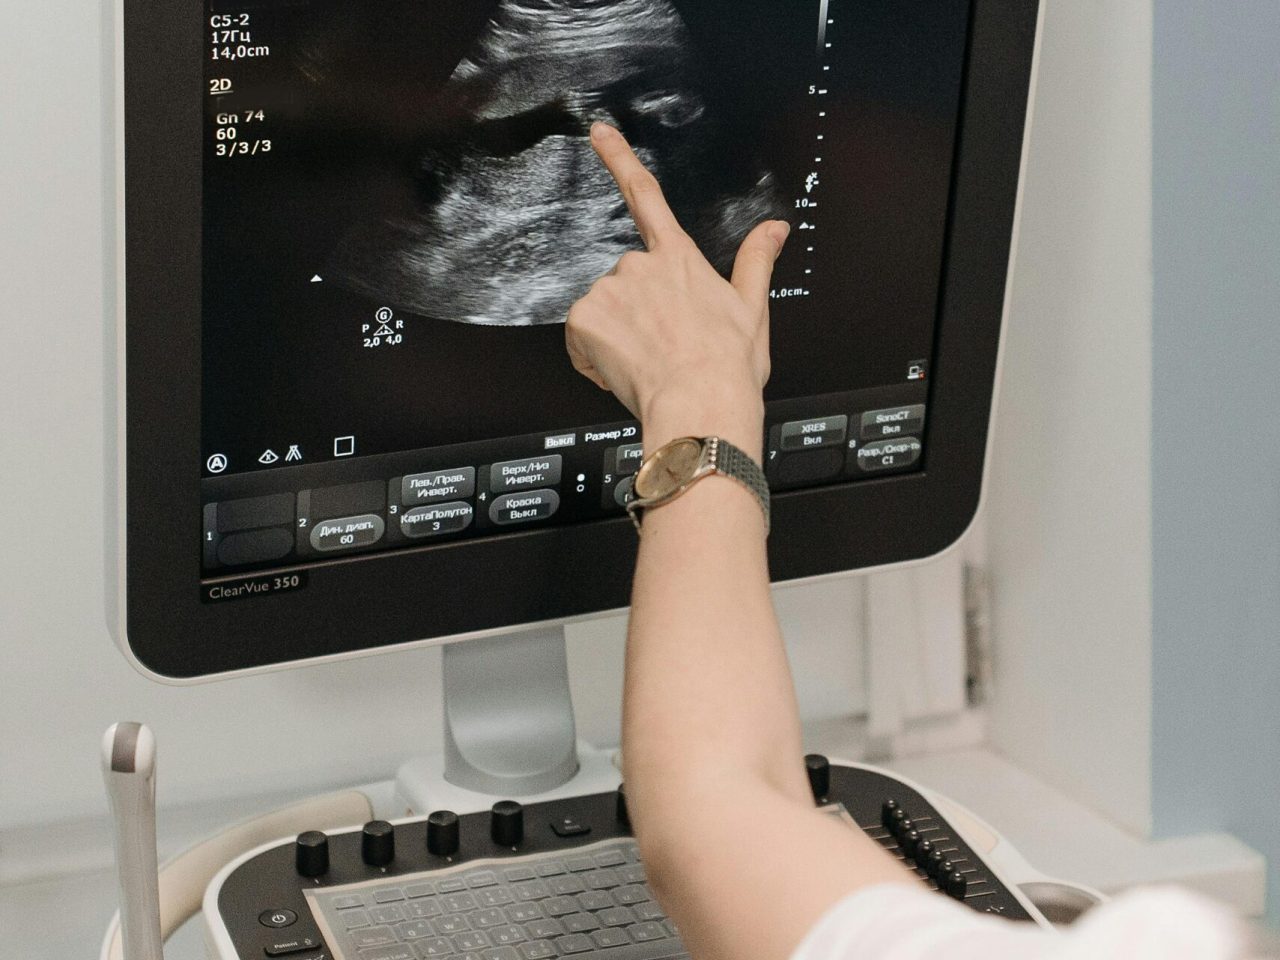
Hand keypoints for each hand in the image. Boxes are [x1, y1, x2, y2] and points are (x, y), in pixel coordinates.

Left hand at [566, 122, 789, 458]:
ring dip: (616, 337)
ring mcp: (612, 289)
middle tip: (662, 348)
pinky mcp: (587, 317)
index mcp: (681, 259)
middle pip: (625, 281)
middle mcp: (642, 265)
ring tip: (647, 364)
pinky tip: (621, 371)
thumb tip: (775, 228)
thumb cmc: (728, 366)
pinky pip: (580, 337)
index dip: (619, 160)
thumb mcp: (752, 308)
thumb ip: (756, 260)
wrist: (701, 404)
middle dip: (634, 312)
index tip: (598, 133)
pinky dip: (592, 356)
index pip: (647, 197)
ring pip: (603, 312)